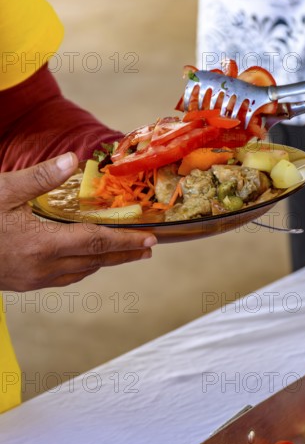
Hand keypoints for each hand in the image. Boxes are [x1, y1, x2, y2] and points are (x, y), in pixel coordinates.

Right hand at [0, 153, 156, 290]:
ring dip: (105, 262)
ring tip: (123, 253)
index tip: (151, 240)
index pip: (98, 243)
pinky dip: (83, 268)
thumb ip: (39, 177)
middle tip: (148, 249)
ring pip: (82, 271)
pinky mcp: (25, 284)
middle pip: (96, 261)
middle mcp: (45, 266)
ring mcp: (35, 279)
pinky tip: (85, 262)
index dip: (127, 241)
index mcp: (44, 243)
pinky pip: (65, 278)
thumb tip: (72, 160)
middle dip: (125, 254)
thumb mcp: (3, 191)